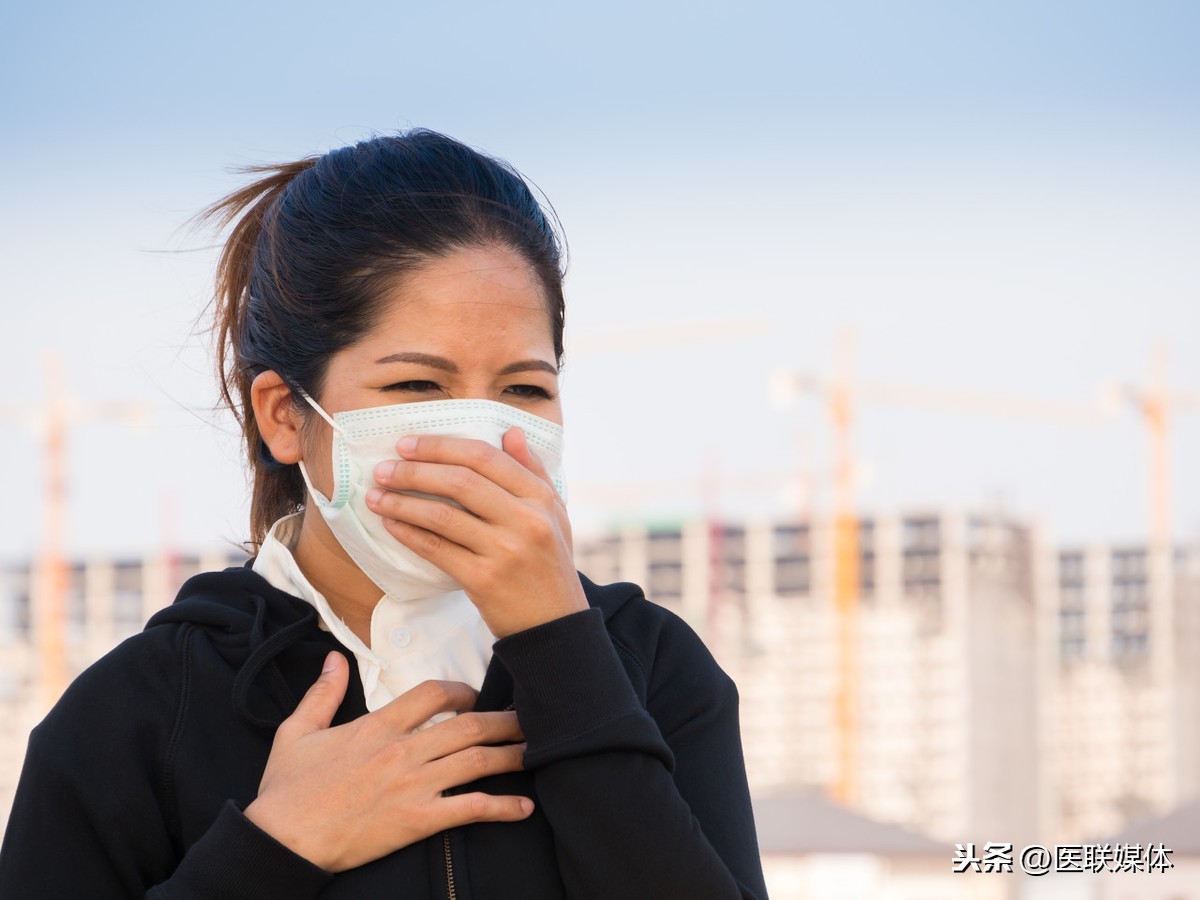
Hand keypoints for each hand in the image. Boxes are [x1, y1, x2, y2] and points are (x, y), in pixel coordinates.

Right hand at [244, 652, 531, 872]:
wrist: (281, 841)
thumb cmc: (286, 791)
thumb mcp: (295, 732)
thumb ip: (321, 693)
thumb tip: (333, 658)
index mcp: (376, 726)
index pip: (434, 694)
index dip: (462, 691)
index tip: (475, 697)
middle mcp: (402, 751)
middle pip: (469, 726)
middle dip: (504, 720)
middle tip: (528, 719)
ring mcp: (412, 786)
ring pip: (476, 761)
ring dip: (512, 755)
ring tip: (536, 752)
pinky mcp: (416, 821)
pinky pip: (469, 809)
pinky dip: (501, 807)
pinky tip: (523, 807)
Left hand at [365, 428, 587, 637]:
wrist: (555, 625)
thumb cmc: (550, 565)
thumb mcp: (555, 514)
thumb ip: (533, 471)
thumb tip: (509, 432)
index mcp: (541, 497)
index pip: (486, 457)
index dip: (441, 446)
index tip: (408, 444)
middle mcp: (525, 520)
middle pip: (460, 481)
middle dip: (414, 471)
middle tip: (384, 468)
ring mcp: (504, 551)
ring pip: (442, 515)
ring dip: (402, 502)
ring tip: (376, 496)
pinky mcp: (483, 580)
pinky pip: (436, 549)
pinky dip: (408, 534)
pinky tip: (390, 525)